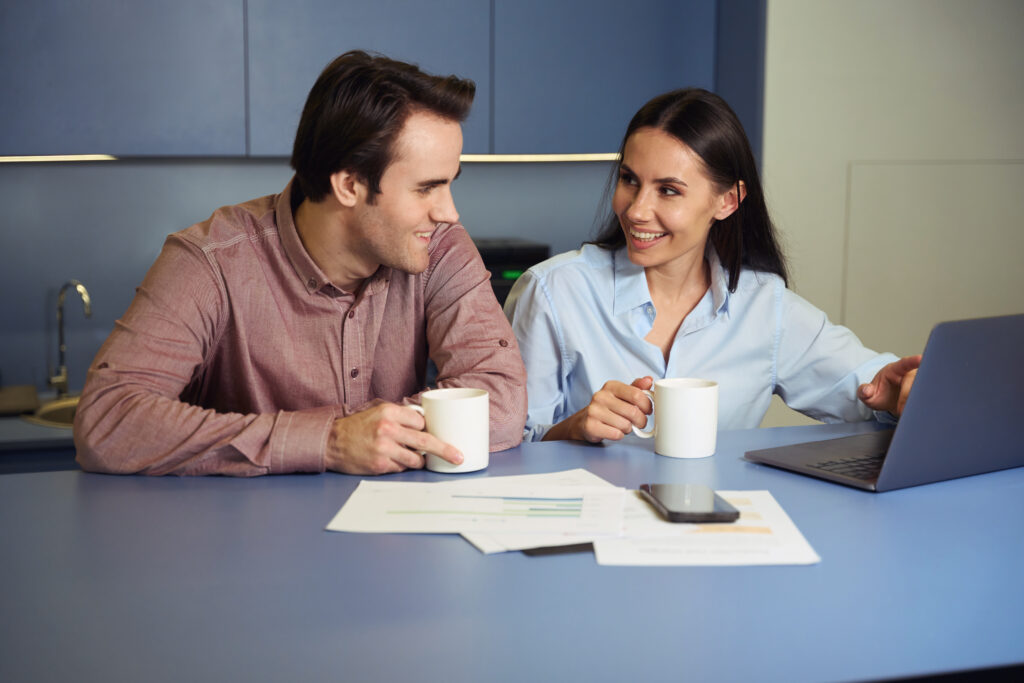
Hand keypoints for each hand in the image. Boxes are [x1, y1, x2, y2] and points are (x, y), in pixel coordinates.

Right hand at [325, 403, 462, 474]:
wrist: (332, 442)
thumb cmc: (358, 427)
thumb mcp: (378, 411)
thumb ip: (401, 416)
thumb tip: (427, 423)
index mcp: (389, 412)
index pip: (422, 422)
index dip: (426, 428)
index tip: (430, 432)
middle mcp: (388, 429)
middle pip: (426, 441)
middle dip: (445, 450)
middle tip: (458, 457)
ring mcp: (384, 449)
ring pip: (416, 459)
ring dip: (417, 460)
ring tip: (408, 456)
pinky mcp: (380, 465)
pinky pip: (401, 468)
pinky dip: (400, 466)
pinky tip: (390, 460)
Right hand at [545, 376, 654, 442]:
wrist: (585, 421)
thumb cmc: (608, 408)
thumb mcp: (622, 395)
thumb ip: (637, 388)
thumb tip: (649, 379)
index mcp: (611, 386)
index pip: (637, 395)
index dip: (647, 405)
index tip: (647, 411)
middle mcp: (600, 396)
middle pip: (633, 412)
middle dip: (640, 421)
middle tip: (639, 423)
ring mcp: (594, 411)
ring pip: (625, 425)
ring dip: (628, 429)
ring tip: (622, 426)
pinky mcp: (590, 426)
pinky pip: (616, 434)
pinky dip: (619, 435)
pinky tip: (614, 431)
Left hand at [857, 355, 921, 416]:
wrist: (890, 402)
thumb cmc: (881, 394)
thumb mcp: (868, 394)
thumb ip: (864, 391)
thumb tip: (866, 391)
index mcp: (896, 369)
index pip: (905, 363)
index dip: (912, 361)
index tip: (920, 359)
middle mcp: (911, 374)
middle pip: (914, 382)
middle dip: (907, 396)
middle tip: (900, 410)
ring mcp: (920, 383)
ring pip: (923, 391)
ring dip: (915, 403)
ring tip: (904, 412)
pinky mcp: (926, 392)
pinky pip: (928, 397)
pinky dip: (921, 406)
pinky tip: (915, 413)